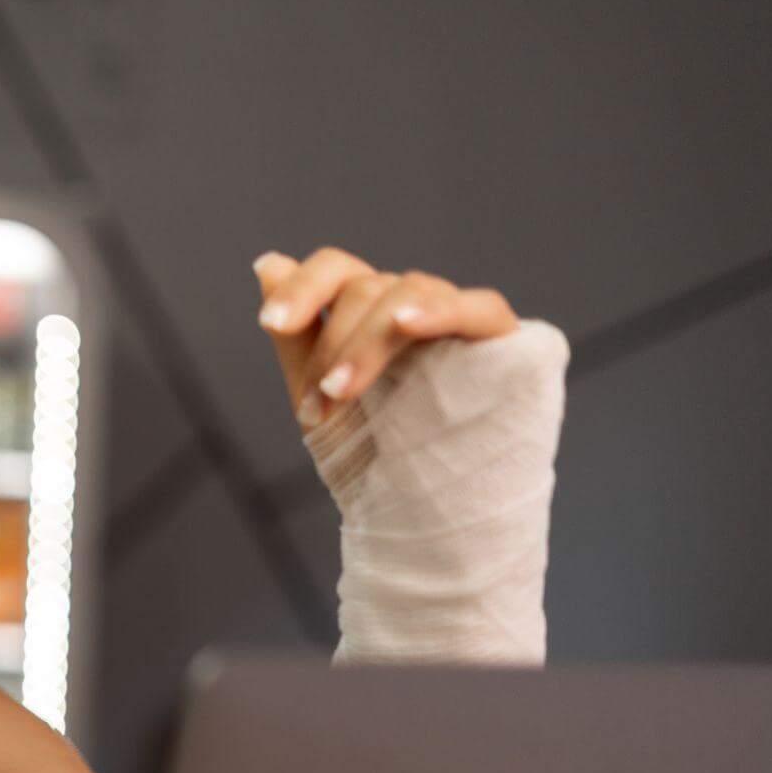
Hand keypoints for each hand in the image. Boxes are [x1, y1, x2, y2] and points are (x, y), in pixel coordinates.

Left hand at [252, 246, 518, 429]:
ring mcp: (458, 319)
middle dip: (333, 346)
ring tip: (343, 391)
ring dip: (369, 343)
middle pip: (366, 287)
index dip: (302, 288)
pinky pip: (479, 307)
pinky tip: (408, 322)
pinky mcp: (504, 340)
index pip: (337, 271)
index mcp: (370, 312)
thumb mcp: (321, 394)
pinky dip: (439, 311)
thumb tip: (267, 262)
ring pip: (411, 293)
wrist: (423, 510)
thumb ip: (297, 334)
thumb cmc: (374, 454)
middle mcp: (415, 305)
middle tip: (319, 403)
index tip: (269, 322)